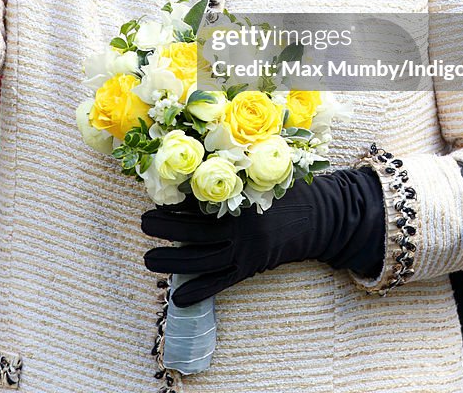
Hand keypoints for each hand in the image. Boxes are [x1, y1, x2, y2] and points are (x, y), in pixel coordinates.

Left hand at [141, 167, 383, 305]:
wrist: (318, 218)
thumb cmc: (286, 189)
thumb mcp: (263, 173)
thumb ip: (236, 171)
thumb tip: (196, 164)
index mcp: (243, 200)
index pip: (202, 202)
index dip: (176, 203)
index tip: (153, 200)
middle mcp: (242, 228)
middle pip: (196, 232)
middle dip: (166, 229)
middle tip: (143, 224)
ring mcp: (246, 251)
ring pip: (202, 261)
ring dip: (173, 262)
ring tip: (148, 259)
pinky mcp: (250, 268)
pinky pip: (220, 283)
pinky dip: (199, 291)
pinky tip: (177, 298)